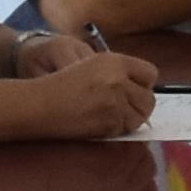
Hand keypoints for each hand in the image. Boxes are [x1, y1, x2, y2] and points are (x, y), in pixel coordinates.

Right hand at [22, 47, 158, 137]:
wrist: (40, 104)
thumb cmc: (62, 86)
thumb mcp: (92, 67)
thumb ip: (120, 74)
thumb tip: (144, 91)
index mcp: (114, 61)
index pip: (150, 73)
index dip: (143, 85)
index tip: (134, 92)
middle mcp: (117, 78)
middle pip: (149, 98)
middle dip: (140, 106)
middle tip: (124, 109)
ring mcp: (114, 100)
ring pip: (140, 116)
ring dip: (130, 120)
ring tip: (111, 117)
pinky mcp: (109, 121)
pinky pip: (125, 129)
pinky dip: (117, 129)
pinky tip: (100, 123)